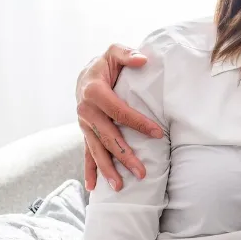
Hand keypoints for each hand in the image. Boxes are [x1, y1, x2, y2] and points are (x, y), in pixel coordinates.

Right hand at [76, 44, 164, 190]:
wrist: (83, 75)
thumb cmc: (104, 65)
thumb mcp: (114, 53)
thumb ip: (127, 54)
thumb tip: (143, 60)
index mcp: (94, 92)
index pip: (119, 111)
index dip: (138, 123)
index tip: (157, 133)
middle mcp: (86, 111)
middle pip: (108, 137)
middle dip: (124, 155)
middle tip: (141, 172)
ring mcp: (83, 125)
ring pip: (96, 150)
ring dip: (107, 169)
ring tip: (120, 186)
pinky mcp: (84, 133)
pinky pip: (86, 153)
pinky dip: (89, 170)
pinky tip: (94, 187)